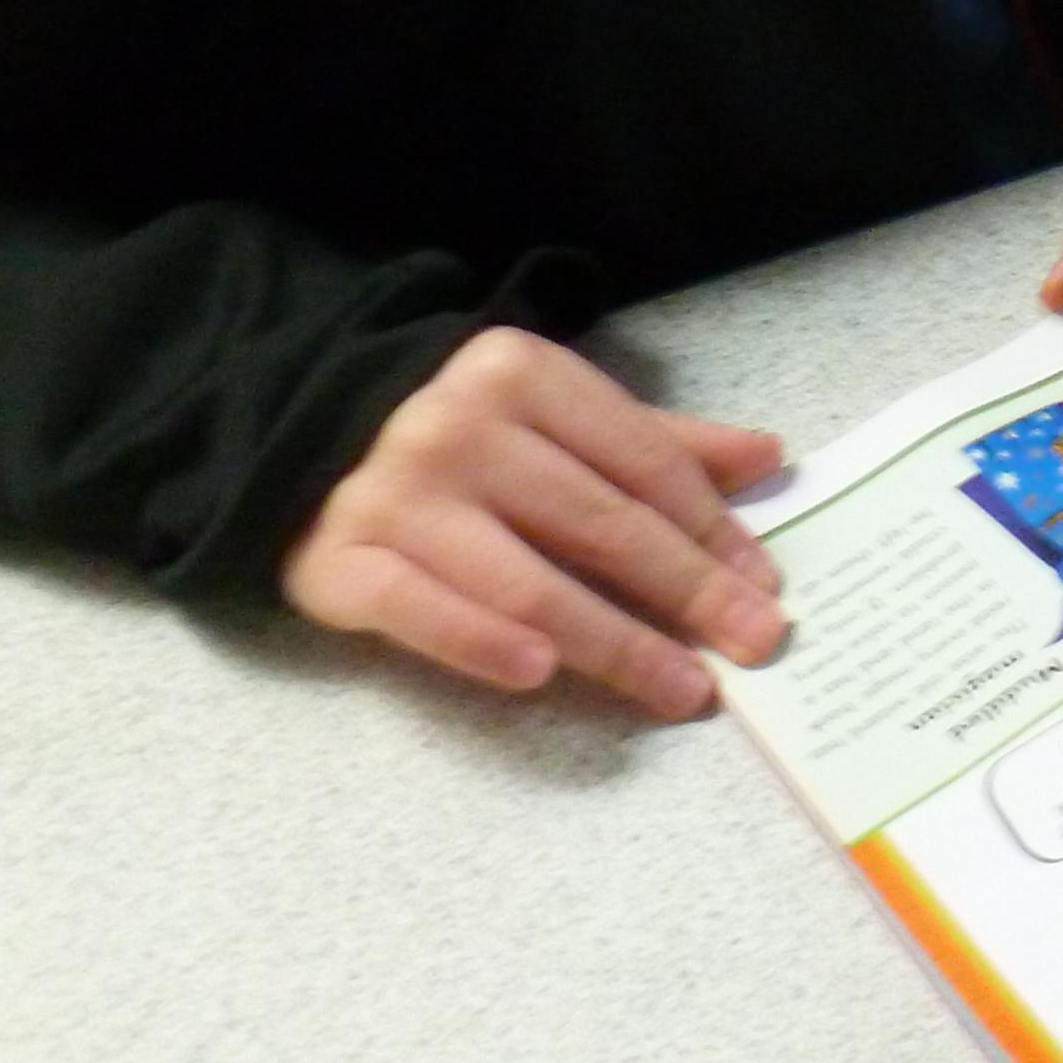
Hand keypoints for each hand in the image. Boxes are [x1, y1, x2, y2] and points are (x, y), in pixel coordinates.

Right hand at [279, 328, 784, 719]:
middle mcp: (459, 429)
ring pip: (527, 580)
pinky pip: (420, 609)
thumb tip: (768, 458)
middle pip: (600, 523)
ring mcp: (396, 496)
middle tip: (755, 644)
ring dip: (614, 641)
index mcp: (523, 376)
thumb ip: (656, 441)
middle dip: (688, 591)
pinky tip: (542, 673)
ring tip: (681, 686)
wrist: (294, 436)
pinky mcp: (340, 561)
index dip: (712, 528)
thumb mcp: (553, 414)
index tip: (766, 585)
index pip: (642, 462)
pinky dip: (481, 641)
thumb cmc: (458, 435)